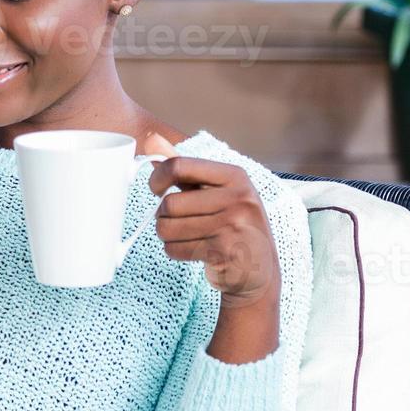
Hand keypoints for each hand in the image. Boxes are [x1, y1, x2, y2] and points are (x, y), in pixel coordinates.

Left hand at [143, 135, 279, 306]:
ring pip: (168, 228)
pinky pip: (175, 249)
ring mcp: (233, 224)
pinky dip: (176, 252)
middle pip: (169, 203)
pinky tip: (196, 251)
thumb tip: (151, 140)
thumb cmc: (231, 224)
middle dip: (163, 217)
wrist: (258, 270)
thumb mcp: (215, 191)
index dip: (157, 178)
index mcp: (234, 176)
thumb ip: (184, 168)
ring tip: (188, 236)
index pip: (179, 166)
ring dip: (168, 236)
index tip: (155, 189)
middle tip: (176, 221)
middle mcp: (238, 197)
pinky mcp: (224, 251)